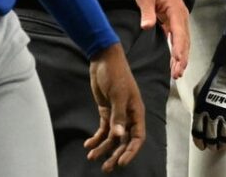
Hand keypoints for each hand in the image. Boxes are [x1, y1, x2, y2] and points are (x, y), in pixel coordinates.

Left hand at [86, 43, 145, 171]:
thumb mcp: (117, 94)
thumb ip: (118, 116)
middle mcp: (128, 115)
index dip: (131, 151)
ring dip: (103, 148)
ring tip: (92, 158)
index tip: (121, 163)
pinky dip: (96, 138)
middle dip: (115, 154)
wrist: (103, 58)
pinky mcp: (106, 111)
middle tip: (106, 167)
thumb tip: (119, 135)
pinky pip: (103, 129)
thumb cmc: (115, 74)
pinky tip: (88, 145)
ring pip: (112, 137)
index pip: (137, 137)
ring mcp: (117, 114)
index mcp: (136, 112)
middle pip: (124, 141)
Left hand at [132, 0, 189, 78]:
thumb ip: (147, 12)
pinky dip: (177, 49)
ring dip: (181, 56)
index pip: (179, 33)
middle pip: (184, 40)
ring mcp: (177, 17)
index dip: (180, 49)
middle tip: (177, 74)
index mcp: (176, 9)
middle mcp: (181, 15)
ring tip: (176, 73)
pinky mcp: (172, 19)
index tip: (179, 62)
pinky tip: (174, 61)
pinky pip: (177, 37)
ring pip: (182, 40)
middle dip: (182, 58)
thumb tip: (147, 26)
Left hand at [192, 62, 225, 151]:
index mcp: (201, 110)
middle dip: (212, 145)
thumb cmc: (213, 79)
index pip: (198, 133)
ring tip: (224, 145)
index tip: (202, 145)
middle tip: (214, 147)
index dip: (200, 141)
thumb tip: (199, 117)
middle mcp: (214, 116)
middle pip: (212, 138)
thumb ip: (199, 107)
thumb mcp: (199, 92)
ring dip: (224, 144)